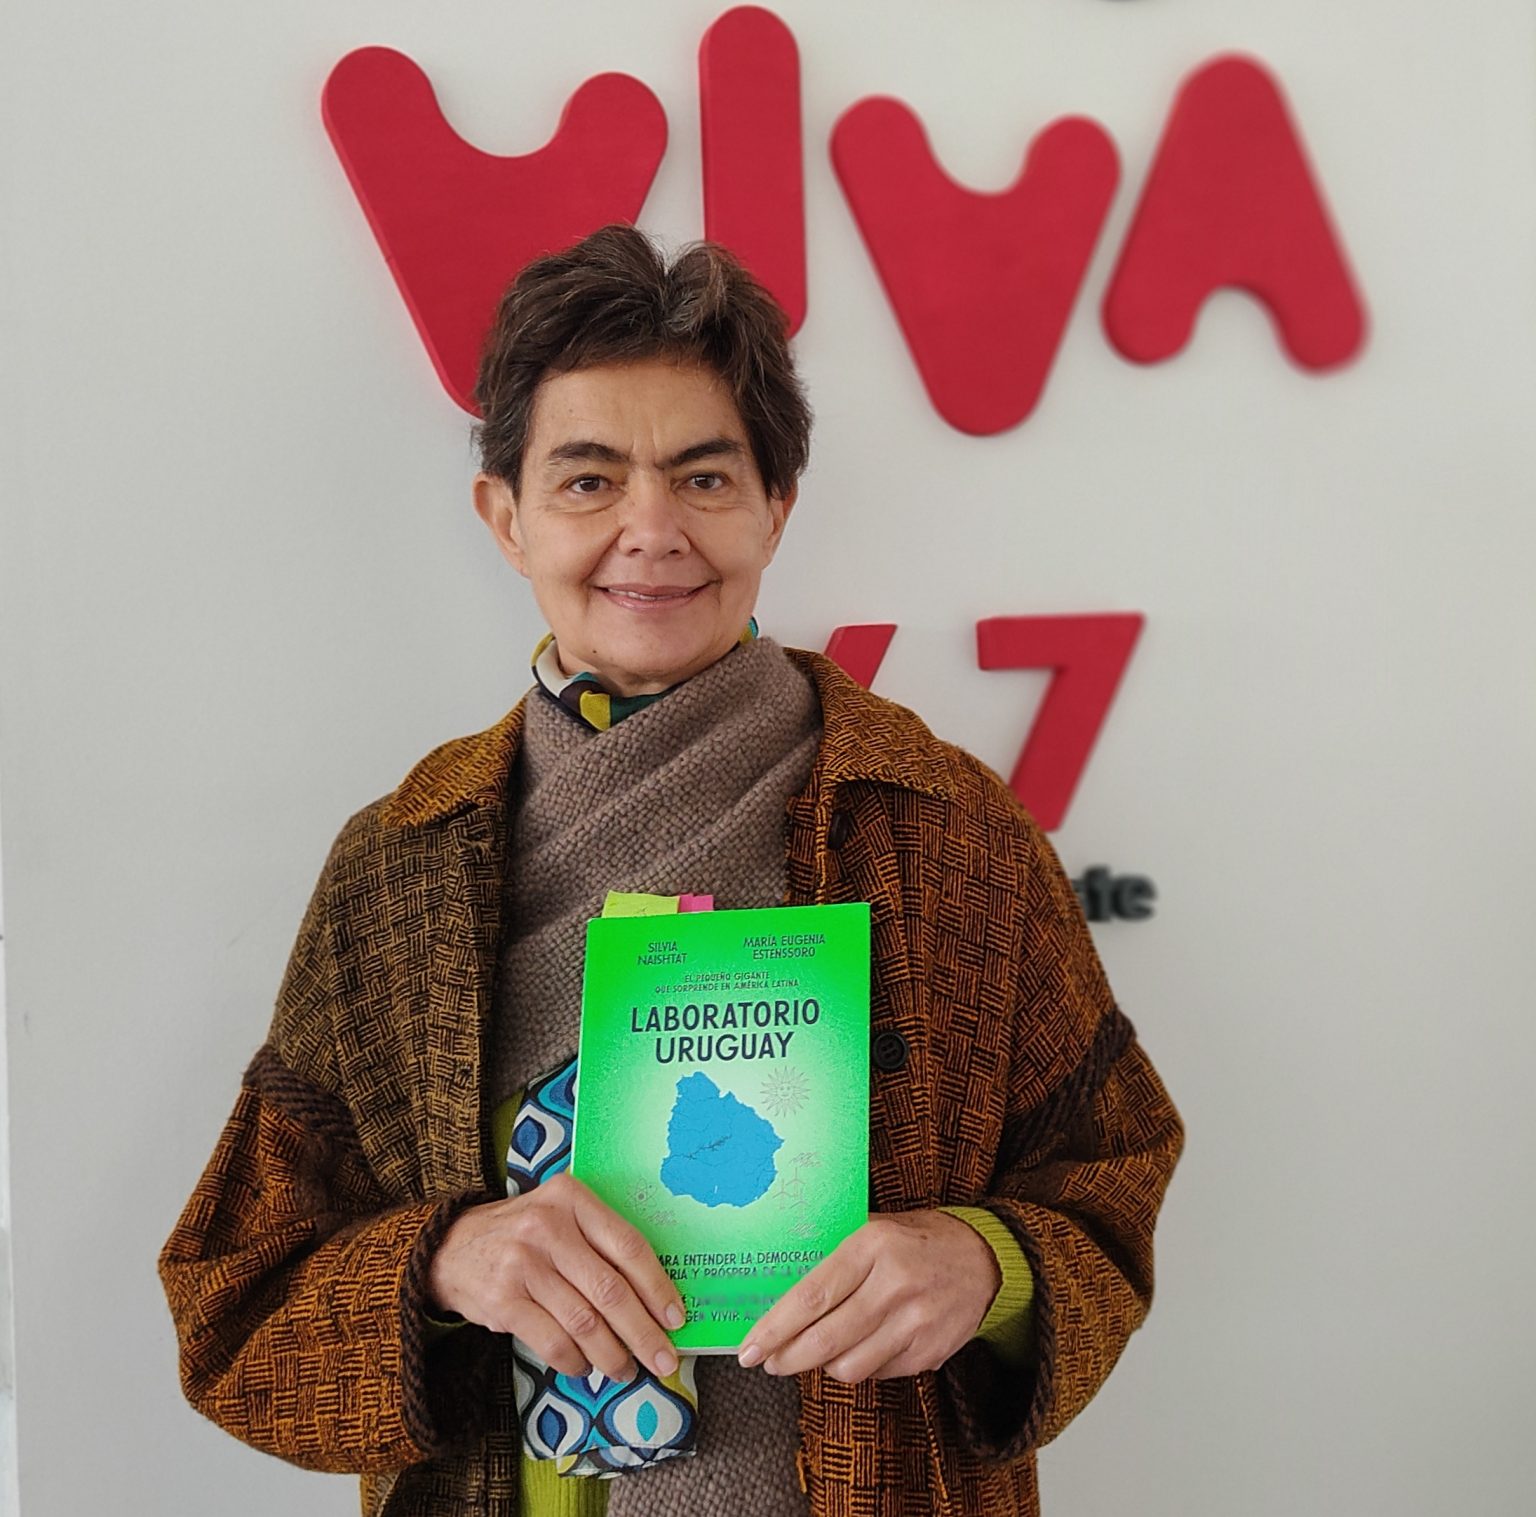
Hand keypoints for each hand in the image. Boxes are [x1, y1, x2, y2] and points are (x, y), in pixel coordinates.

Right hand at [427, 1172, 683, 1382]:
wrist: (451, 1247)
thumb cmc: (523, 1234)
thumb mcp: (561, 1216)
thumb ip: (599, 1241)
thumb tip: (654, 1296)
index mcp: (571, 1198)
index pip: (628, 1245)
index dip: (657, 1286)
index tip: (676, 1318)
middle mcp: (547, 1226)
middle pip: (610, 1289)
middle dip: (643, 1332)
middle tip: (663, 1359)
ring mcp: (523, 1264)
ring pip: (584, 1322)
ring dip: (612, 1354)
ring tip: (626, 1369)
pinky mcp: (503, 1300)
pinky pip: (553, 1342)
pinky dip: (576, 1361)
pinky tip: (585, 1366)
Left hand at [736, 1210, 1000, 1382]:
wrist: (987, 1259)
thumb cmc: (920, 1239)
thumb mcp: (878, 1226)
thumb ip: (837, 1253)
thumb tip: (780, 1285)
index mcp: (873, 1245)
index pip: (812, 1296)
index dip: (775, 1327)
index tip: (750, 1346)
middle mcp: (894, 1285)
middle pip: (825, 1339)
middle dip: (788, 1358)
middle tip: (768, 1362)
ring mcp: (915, 1323)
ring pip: (849, 1367)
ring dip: (822, 1366)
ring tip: (812, 1354)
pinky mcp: (930, 1353)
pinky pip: (878, 1374)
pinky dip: (858, 1367)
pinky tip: (853, 1351)